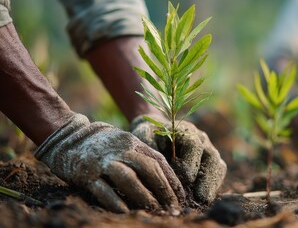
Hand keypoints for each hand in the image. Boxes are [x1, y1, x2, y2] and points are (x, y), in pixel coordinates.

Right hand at [35, 113, 184, 212]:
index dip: (172, 179)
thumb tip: (163, 179)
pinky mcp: (86, 173)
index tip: (181, 196)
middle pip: (147, 169)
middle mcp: (120, 150)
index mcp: (132, 142)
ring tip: (154, 211)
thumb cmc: (101, 144)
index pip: (158, 160)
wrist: (65, 136)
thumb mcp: (124, 143)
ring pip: (128, 178)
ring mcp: (103, 161)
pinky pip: (103, 189)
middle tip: (172, 208)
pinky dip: (115, 201)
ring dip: (143, 196)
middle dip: (163, 190)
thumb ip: (140, 156)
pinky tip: (125, 212)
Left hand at [131, 115, 226, 203]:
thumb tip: (159, 172)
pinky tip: (202, 200)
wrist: (154, 133)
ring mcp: (207, 151)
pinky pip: (217, 175)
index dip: (190, 163)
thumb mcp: (144, 138)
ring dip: (211, 184)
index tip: (184, 179)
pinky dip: (212, 187)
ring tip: (203, 201)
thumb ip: (151, 151)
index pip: (193, 145)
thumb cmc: (147, 136)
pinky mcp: (209, 164)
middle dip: (206, 178)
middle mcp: (201, 140)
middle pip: (211, 157)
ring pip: (218, 166)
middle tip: (199, 196)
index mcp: (185, 131)